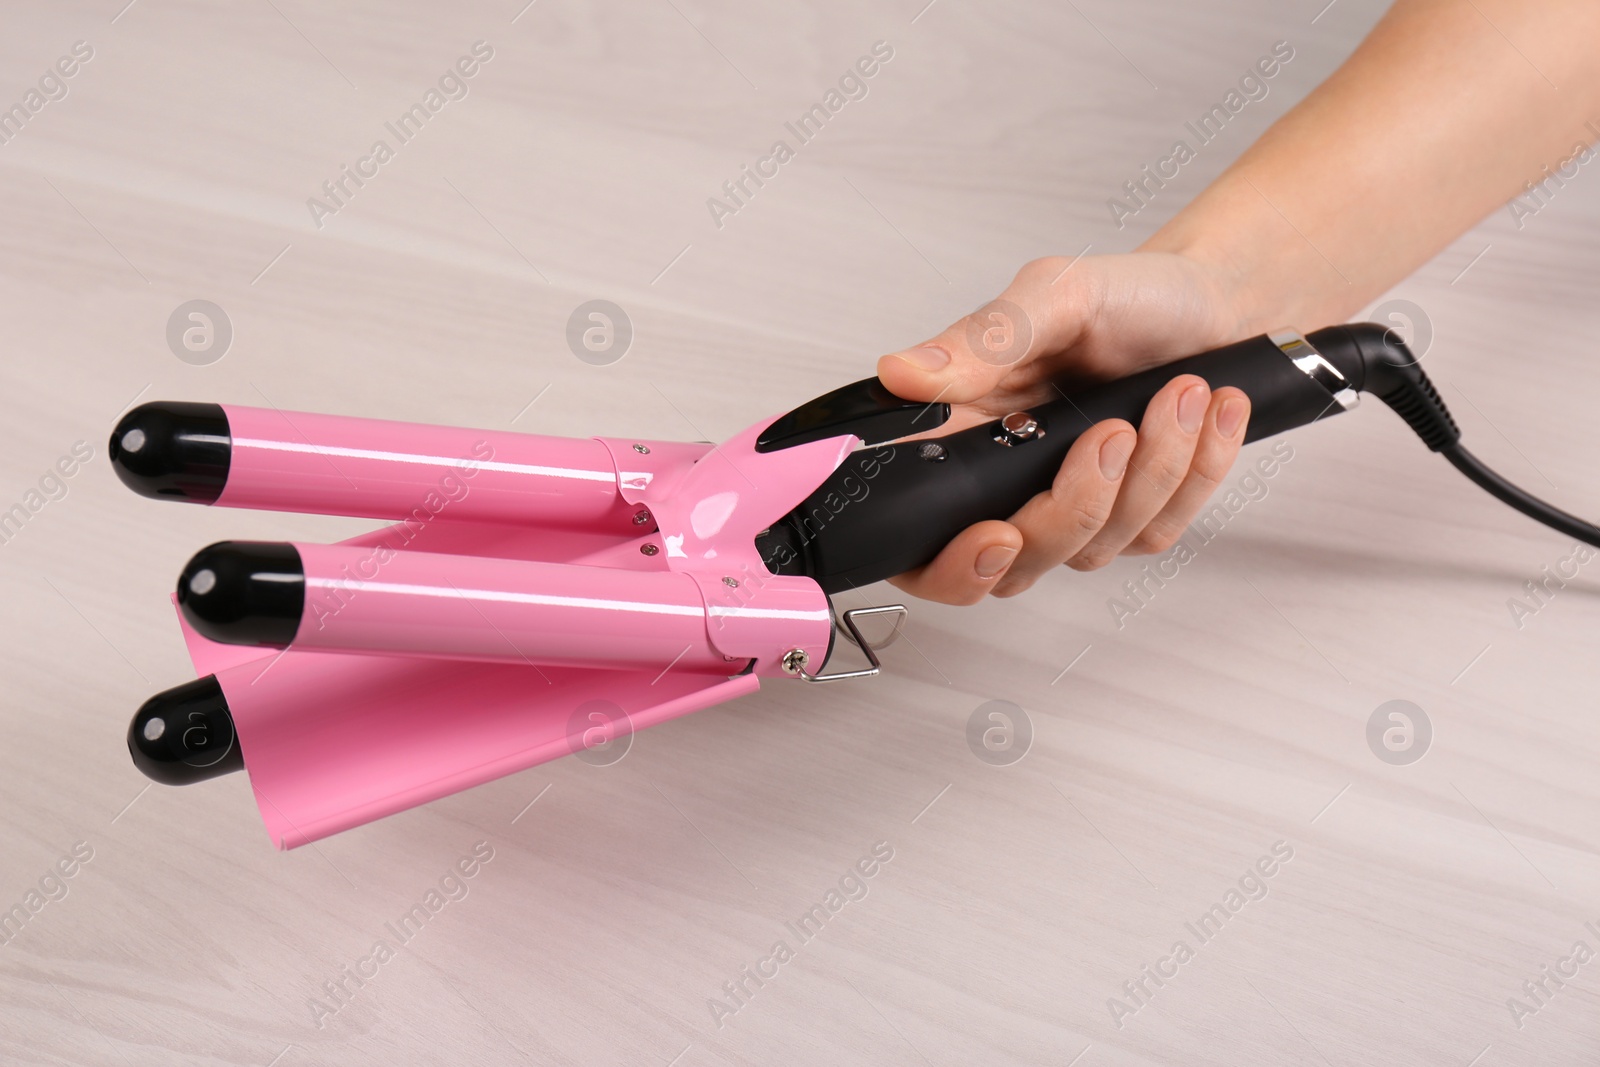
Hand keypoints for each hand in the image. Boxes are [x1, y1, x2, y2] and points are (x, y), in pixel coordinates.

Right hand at [877, 251, 1256, 603]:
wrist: (1211, 301)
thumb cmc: (1128, 297)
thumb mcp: (1053, 298)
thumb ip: (980, 341)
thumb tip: (902, 374)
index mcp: (965, 434)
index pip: (923, 534)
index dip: (950, 561)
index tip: (996, 534)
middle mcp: (1010, 483)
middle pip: (1013, 566)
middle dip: (1074, 510)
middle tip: (1113, 432)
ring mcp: (1074, 509)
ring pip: (1095, 547)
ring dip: (1153, 469)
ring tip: (1180, 391)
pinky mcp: (1137, 518)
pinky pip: (1159, 530)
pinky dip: (1195, 470)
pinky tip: (1208, 414)